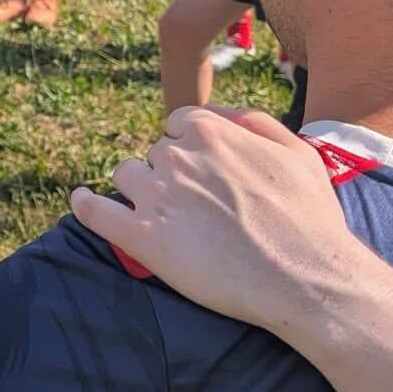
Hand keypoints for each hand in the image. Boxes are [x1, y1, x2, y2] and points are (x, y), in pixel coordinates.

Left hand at [70, 106, 366, 334]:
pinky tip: (82, 201)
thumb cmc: (310, 218)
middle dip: (172, 172)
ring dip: (139, 188)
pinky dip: (85, 205)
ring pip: (126, 175)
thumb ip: (251, 121)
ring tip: (161, 212)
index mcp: (210, 132)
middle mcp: (176, 157)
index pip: (179, 127)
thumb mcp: (295, 150)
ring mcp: (155, 196)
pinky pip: (94, 211)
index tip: (203, 173)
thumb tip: (216, 113)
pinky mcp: (142, 238)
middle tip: (198, 205)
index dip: (191, 150)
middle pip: (156, 153)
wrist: (308, 278)